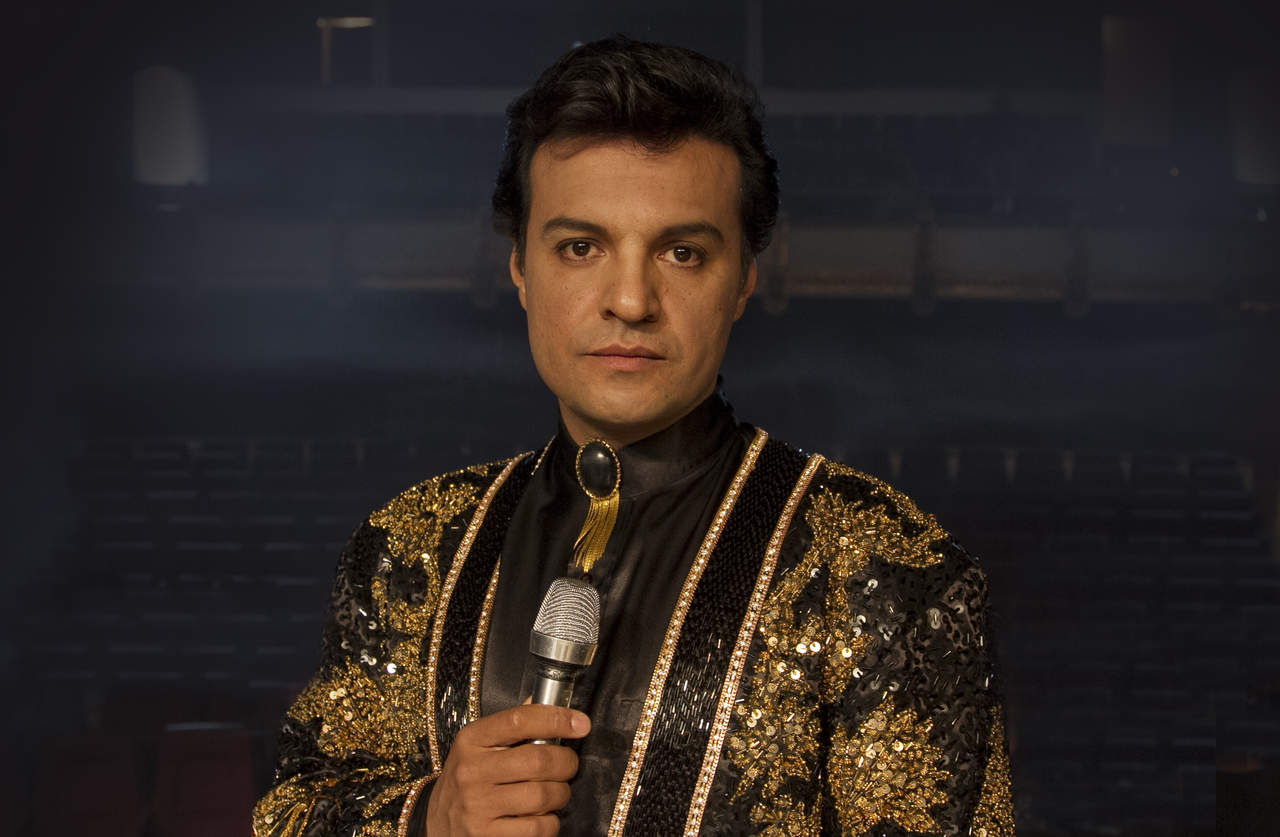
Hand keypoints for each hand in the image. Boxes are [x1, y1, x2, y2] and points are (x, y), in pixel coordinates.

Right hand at [423, 704, 589, 835]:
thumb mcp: (479, 746)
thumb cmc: (468, 779)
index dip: (556, 719)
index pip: (519, 720)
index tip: (581, 723)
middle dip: (566, 763)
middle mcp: (471, 771)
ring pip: (543, 795)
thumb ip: (512, 727)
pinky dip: (550, 822)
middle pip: (539, 760)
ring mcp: (477, 806)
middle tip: (568, 766)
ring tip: (555, 792)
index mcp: (471, 740)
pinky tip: (541, 816)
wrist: (437, 823)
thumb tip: (549, 703)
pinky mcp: (486, 836)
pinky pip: (538, 827)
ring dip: (561, 794)